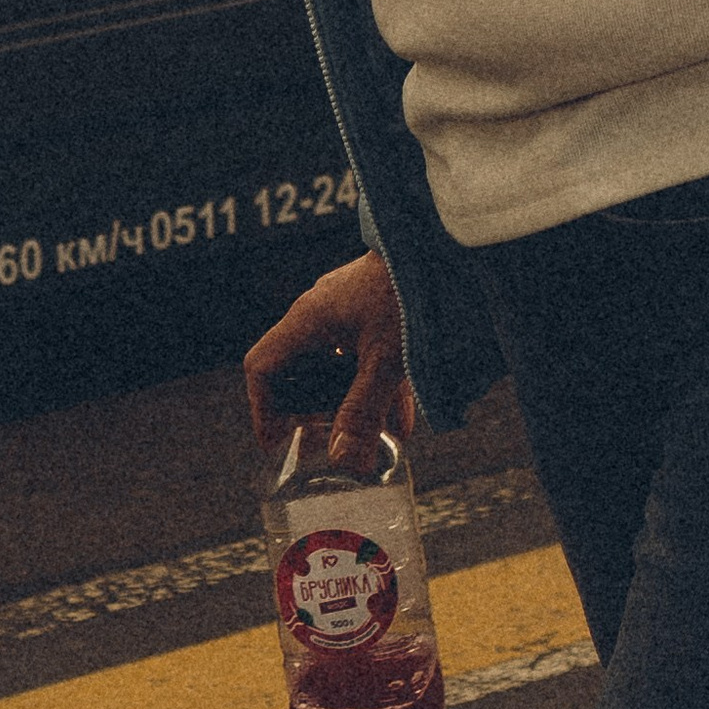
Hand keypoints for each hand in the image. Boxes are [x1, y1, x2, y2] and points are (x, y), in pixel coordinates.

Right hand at [246, 250, 414, 466]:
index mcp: (308, 319)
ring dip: (351, 403)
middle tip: (329, 442)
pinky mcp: (375, 308)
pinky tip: (401, 424)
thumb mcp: (386, 360)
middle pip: (297, 370)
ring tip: (373, 440)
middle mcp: (321, 312)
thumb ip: (362, 413)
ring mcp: (348, 308)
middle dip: (314, 412)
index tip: (280, 443)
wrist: (445, 244)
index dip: (263, 409)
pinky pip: (364, 355)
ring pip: (336, 366)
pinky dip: (376, 388)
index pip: (262, 366)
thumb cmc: (408, 291)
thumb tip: (343, 463)